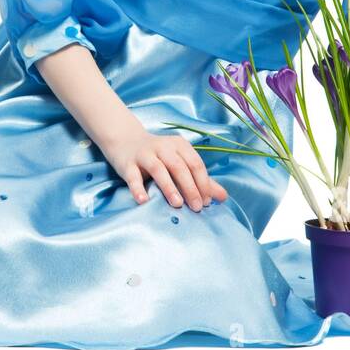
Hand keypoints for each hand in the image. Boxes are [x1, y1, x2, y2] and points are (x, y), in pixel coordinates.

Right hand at [100, 126, 229, 211]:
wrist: (125, 141)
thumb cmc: (159, 156)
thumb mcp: (180, 163)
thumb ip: (201, 180)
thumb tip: (223, 198)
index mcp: (179, 145)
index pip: (195, 164)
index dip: (203, 183)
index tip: (207, 202)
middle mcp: (163, 146)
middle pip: (179, 166)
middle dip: (190, 187)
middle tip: (197, 207)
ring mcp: (144, 154)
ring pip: (159, 169)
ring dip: (169, 187)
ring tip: (177, 204)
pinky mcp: (128, 163)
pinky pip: (133, 177)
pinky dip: (138, 189)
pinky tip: (144, 201)